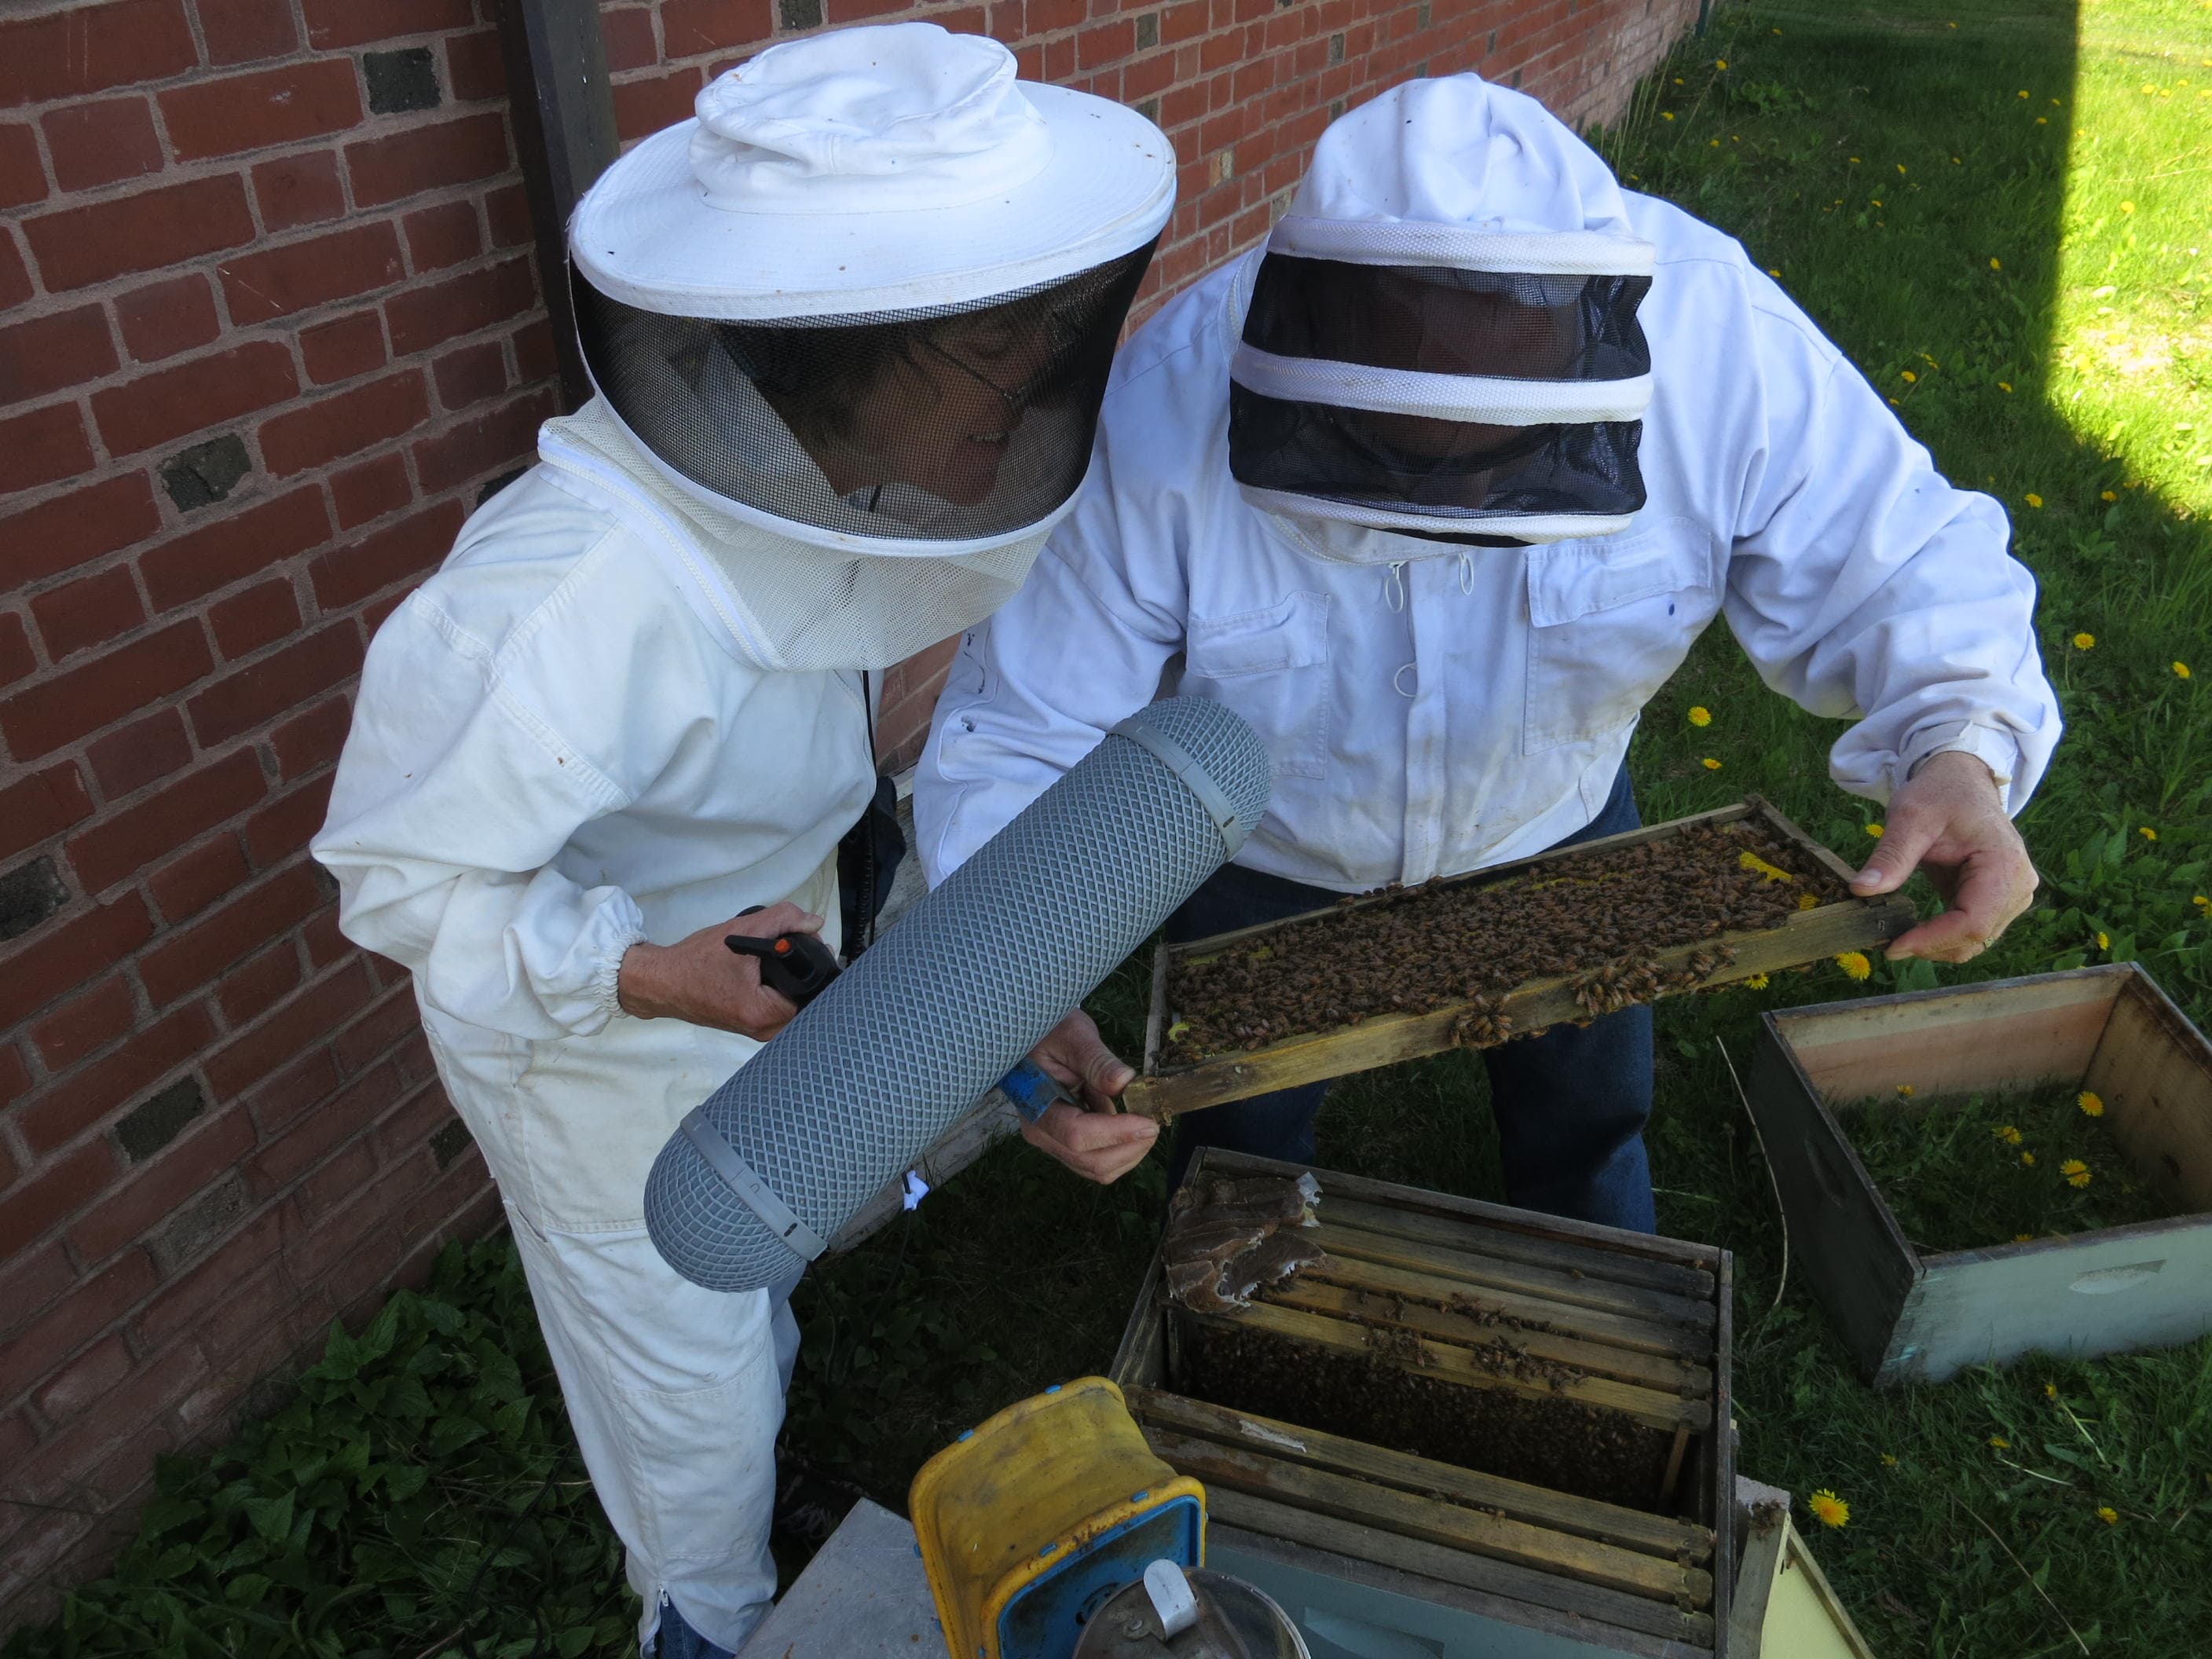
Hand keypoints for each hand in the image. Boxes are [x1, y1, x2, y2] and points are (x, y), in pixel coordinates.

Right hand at [616, 902, 824, 1038]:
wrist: (663, 981)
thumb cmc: (696, 960)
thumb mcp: (742, 930)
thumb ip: (783, 919)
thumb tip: (815, 923)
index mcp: (762, 1014)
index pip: (812, 992)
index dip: (816, 964)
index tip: (811, 945)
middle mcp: (763, 1031)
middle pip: (807, 1001)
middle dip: (807, 972)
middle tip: (799, 947)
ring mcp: (757, 1031)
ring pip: (794, 1005)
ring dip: (795, 980)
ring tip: (785, 955)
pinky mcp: (750, 1026)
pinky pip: (780, 1008)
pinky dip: (781, 988)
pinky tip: (773, 970)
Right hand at [1018, 1009, 1156, 1183]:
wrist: (1040, 1040)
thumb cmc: (1052, 1033)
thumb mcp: (1074, 1036)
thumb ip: (1097, 1060)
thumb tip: (1123, 1082)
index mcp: (1037, 1106)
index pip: (1077, 1135)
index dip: (1117, 1134)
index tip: (1149, 1123)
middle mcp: (1042, 1133)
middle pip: (1091, 1161)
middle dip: (1130, 1148)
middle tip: (1155, 1123)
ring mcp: (1054, 1143)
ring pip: (1098, 1169)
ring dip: (1130, 1153)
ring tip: (1144, 1122)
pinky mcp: (1069, 1146)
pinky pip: (1100, 1162)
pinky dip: (1123, 1151)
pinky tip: (1131, 1125)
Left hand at [1850, 752, 2036, 962]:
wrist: (1961, 782)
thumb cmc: (1940, 793)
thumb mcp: (1910, 817)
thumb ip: (1891, 856)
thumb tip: (1862, 890)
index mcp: (2004, 864)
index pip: (1974, 921)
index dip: (1933, 940)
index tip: (1893, 946)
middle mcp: (2018, 885)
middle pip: (1976, 936)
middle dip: (1930, 946)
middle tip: (1886, 943)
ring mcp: (2012, 895)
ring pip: (1975, 941)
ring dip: (1936, 945)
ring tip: (1896, 935)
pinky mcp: (1998, 900)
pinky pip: (1971, 930)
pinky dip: (1941, 935)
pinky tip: (1912, 929)